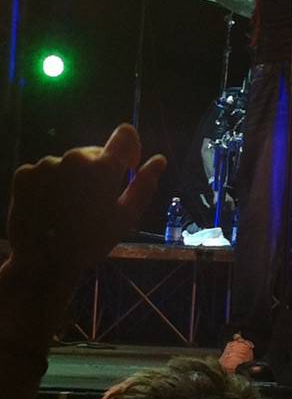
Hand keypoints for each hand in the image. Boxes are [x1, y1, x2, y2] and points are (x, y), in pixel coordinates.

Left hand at [7, 124, 165, 283]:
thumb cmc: (90, 242)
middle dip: (97, 171)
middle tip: (93, 202)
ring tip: (68, 208)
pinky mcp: (24, 174)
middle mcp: (74, 158)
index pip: (125, 135)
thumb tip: (160, 160)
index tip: (126, 168)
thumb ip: (144, 185)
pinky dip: (49, 184)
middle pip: (94, 153)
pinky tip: (49, 206)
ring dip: (72, 178)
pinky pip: (43, 171)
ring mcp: (46, 164)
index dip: (130, 148)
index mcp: (103, 167)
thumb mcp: (125, 217)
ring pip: (67, 163)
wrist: (42, 263)